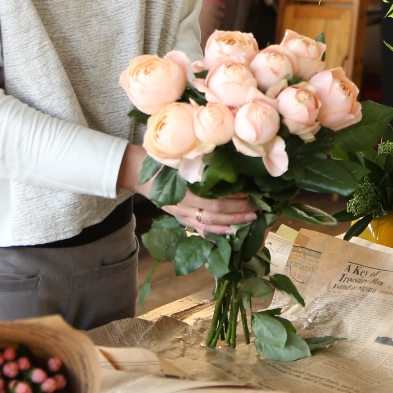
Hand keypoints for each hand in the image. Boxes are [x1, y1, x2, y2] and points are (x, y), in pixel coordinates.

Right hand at [118, 145, 255, 233]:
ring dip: (230, 225)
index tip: (250, 196)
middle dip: (237, 215)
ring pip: (208, 224)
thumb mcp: (179, 160)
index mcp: (184, 192)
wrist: (136, 171)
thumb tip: (225, 164)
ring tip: (247, 221)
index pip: (215, 202)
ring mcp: (180, 214)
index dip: (234, 202)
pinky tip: (228, 232)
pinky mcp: (179, 217)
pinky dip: (214, 231)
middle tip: (256, 211)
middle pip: (215, 215)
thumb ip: (199, 166)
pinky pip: (199, 228)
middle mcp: (183, 207)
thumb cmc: (160, 161)